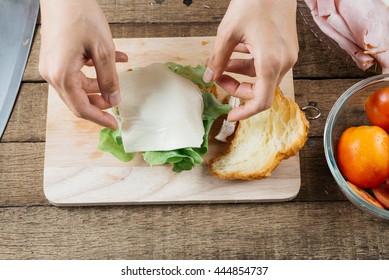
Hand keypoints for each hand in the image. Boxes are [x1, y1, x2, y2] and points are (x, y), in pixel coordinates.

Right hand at [39, 0, 127, 129]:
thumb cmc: (79, 15)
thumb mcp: (102, 50)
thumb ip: (109, 78)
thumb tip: (114, 99)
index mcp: (62, 75)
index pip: (82, 108)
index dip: (100, 118)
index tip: (114, 124)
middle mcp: (53, 74)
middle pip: (78, 100)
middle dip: (99, 104)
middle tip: (117, 104)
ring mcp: (52, 65)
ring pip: (78, 86)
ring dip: (98, 86)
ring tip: (116, 82)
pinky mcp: (56, 57)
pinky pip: (77, 72)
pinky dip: (94, 71)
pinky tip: (114, 61)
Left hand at [204, 0, 298, 121]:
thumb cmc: (254, 1)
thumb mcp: (228, 32)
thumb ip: (217, 59)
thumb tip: (209, 77)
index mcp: (271, 62)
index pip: (262, 101)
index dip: (245, 112)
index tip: (230, 116)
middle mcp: (284, 62)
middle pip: (260, 89)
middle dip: (237, 87)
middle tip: (218, 77)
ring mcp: (287, 54)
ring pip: (262, 75)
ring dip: (241, 72)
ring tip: (222, 60)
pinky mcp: (286, 47)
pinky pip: (267, 63)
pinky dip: (250, 62)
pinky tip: (235, 50)